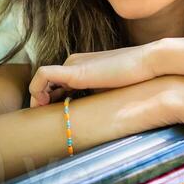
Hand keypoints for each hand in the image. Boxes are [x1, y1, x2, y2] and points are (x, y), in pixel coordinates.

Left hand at [29, 43, 159, 106]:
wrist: (146, 64)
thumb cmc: (132, 79)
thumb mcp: (107, 91)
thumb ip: (92, 98)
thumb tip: (85, 119)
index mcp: (80, 66)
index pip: (55, 83)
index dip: (49, 100)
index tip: (51, 117)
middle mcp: (73, 62)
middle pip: (46, 83)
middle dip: (41, 101)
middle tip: (41, 121)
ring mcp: (73, 64)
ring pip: (42, 80)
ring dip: (37, 98)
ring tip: (41, 114)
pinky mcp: (74, 71)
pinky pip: (43, 76)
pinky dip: (36, 89)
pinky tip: (43, 104)